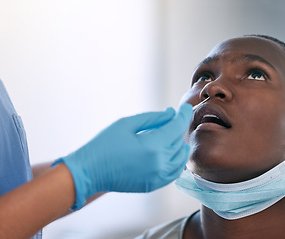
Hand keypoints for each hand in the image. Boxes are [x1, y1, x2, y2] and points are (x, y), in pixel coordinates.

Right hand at [53, 103, 192, 208]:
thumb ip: (153, 118)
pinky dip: (176, 161)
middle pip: (180, 142)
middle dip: (177, 128)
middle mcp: (159, 163)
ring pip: (181, 158)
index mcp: (152, 146)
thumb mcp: (126, 124)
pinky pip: (175, 172)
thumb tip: (171, 113)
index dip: (183, 115)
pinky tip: (169, 153)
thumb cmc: (104, 145)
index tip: (186, 108)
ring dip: (179, 145)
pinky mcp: (154, 185)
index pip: (177, 127)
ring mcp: (158, 177)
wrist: (89, 172)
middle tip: (169, 120)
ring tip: (170, 136)